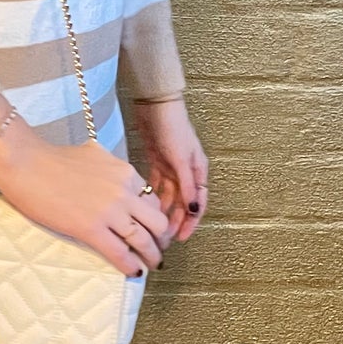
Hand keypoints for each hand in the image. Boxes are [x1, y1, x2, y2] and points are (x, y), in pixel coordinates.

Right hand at [0, 97, 169, 277]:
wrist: (26, 163)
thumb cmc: (52, 158)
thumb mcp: (93, 154)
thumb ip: (109, 166)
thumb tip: (112, 172)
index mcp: (125, 172)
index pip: (153, 200)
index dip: (155, 218)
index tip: (153, 229)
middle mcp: (124, 191)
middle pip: (157, 222)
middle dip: (161, 239)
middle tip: (156, 249)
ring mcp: (109, 211)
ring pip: (143, 240)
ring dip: (151, 256)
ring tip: (151, 264)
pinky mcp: (90, 229)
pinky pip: (119, 253)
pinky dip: (130, 266)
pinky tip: (134, 272)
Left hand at [129, 96, 207, 242]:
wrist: (156, 106)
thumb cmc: (173, 129)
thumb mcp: (181, 159)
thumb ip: (187, 184)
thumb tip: (194, 209)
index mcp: (198, 172)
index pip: (198, 203)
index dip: (191, 221)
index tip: (182, 237)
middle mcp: (187, 172)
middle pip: (183, 203)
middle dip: (176, 220)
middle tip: (165, 237)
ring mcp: (172, 168)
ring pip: (169, 196)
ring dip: (163, 211)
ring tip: (153, 226)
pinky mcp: (157, 163)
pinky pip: (156, 186)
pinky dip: (152, 197)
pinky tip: (144, 208)